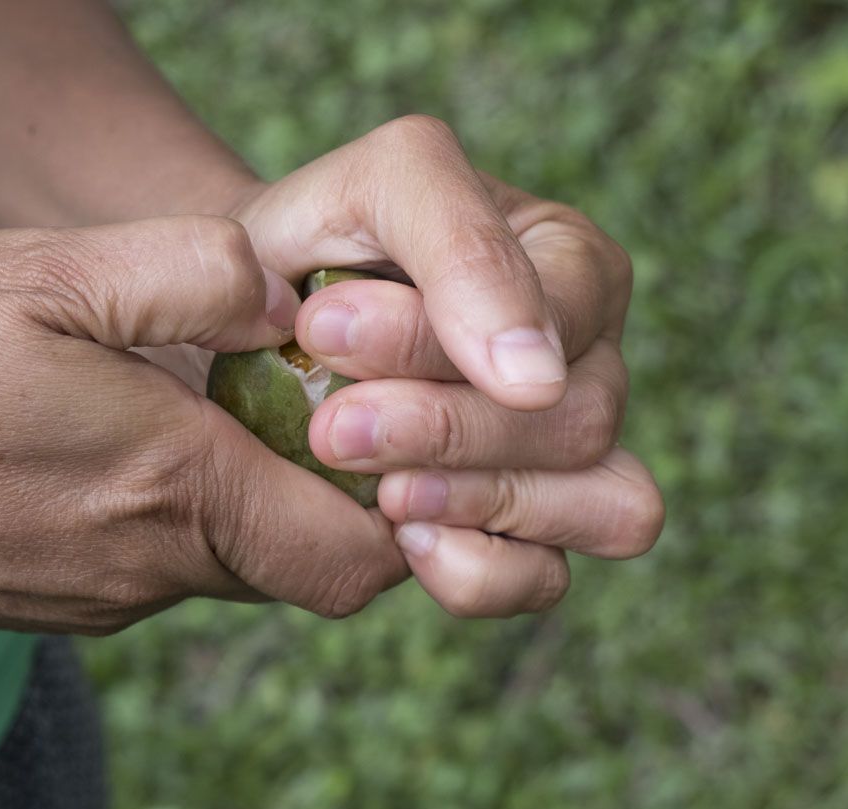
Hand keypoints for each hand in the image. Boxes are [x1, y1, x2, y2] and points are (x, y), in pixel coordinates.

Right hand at [0, 217, 407, 631]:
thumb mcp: (43, 274)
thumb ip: (192, 279)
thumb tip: (292, 296)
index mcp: (172, 495)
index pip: (359, 559)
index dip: (405, 506)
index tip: (390, 423)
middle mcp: (146, 574)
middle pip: (305, 565)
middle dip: (334, 491)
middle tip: (303, 390)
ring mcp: (94, 600)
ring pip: (230, 563)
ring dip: (247, 491)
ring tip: (204, 398)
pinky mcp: (47, 600)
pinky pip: (156, 565)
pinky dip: (176, 509)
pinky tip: (122, 434)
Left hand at [227, 116, 663, 617]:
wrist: (244, 330)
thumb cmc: (314, 246)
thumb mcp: (374, 188)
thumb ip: (457, 238)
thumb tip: (532, 376)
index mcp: (569, 264)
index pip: (567, 312)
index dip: (446, 337)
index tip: (321, 328)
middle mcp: (589, 365)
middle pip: (582, 419)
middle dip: (444, 427)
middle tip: (330, 427)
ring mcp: (573, 463)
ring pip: (603, 504)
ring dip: (473, 498)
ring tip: (373, 488)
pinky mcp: (530, 542)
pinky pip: (550, 581)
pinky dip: (478, 570)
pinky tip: (400, 537)